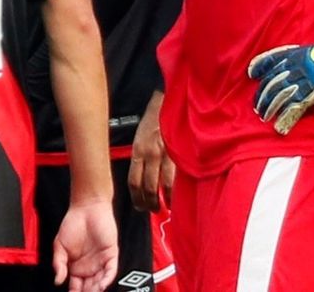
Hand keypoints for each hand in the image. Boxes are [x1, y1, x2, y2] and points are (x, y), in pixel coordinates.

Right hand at [52, 197, 118, 291]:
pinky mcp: (111, 255)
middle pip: (89, 287)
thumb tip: (57, 281)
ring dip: (96, 289)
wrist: (86, 208)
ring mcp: (101, 262)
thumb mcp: (59, 245)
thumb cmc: (72, 224)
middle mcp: (89, 267)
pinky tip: (101, 285)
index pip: (76, 286)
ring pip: (100, 282)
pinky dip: (107, 279)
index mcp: (76, 267)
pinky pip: (111, 271)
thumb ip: (59, 263)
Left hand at [127, 90, 173, 211]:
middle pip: (147, 188)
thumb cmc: (154, 121)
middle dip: (149, 203)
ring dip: (163, 201)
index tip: (138, 206)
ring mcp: (166, 156)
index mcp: (138, 150)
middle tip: (151, 210)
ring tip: (163, 207)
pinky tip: (175, 199)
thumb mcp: (140, 137)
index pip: (133, 181)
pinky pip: (177, 179)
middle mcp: (150, 155)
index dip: (135, 198)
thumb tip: (141, 178)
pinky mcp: (180, 155)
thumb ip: (140, 157)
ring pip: (163, 187)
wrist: (169, 102)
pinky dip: (175, 192)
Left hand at [248, 22, 313, 134]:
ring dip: (269, 108)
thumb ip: (297, 57)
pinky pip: (295, 107)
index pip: (268, 60)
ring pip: (279, 96)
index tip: (251, 75)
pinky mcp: (311, 92)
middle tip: (257, 106)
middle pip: (271, 82)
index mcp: (292, 55)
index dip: (258, 68)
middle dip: (262, 96)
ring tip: (264, 116)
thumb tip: (288, 67)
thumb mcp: (310, 50)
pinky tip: (279, 126)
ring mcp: (301, 80)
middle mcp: (293, 67)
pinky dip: (286, 118)